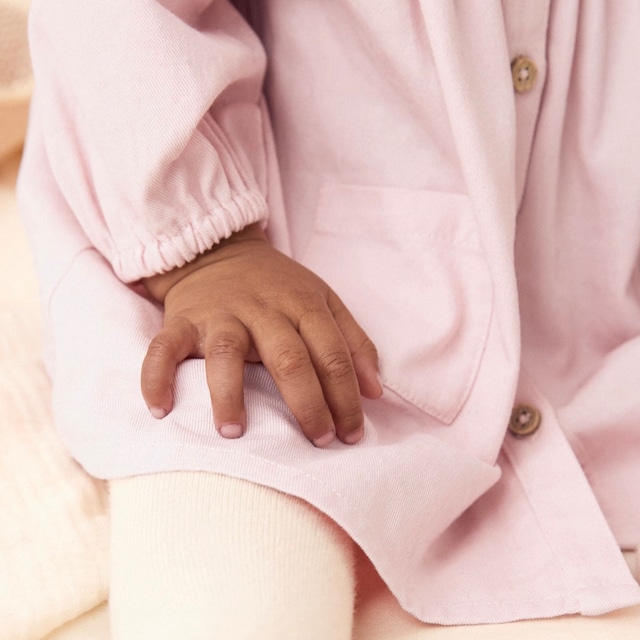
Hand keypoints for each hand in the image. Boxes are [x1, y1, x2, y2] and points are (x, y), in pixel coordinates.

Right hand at [141, 224, 381, 445]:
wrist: (220, 250)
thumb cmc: (278, 286)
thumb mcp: (324, 301)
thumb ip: (353, 342)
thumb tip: (376, 392)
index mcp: (302, 304)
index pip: (332, 353)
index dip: (346, 396)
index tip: (351, 434)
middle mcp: (262, 308)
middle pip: (288, 356)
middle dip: (307, 403)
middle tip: (317, 440)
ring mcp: (219, 313)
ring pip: (226, 350)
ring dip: (229, 392)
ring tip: (234, 432)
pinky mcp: (181, 320)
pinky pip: (164, 348)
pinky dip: (156, 376)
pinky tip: (160, 409)